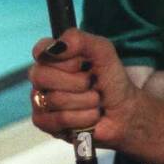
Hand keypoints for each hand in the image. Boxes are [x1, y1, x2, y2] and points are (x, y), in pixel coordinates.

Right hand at [27, 28, 140, 149]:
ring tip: (95, 101)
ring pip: (55, 99)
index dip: (65, 59)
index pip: (41, 51)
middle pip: (42, 76)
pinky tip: (90, 116)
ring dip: (86, 101)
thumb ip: (80, 40)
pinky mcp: (44, 123)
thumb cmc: (111, 80)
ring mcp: (40, 100)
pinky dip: (82, 118)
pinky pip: (59, 119)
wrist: (123, 111)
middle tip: (91, 84)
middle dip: (78, 82)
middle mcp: (42, 77)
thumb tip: (57, 46)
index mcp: (52, 56)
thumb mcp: (103, 52)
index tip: (82, 64)